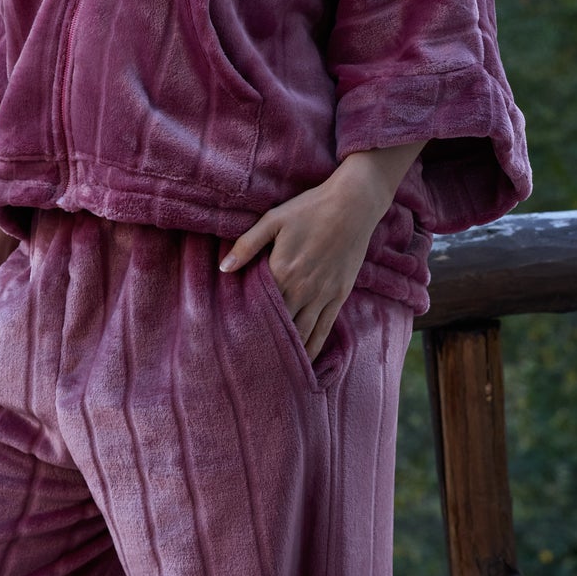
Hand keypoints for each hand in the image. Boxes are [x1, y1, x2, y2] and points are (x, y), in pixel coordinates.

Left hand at [219, 142, 423, 361]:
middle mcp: (302, 289)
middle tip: (248, 364)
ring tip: (272, 370)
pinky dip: (313, 347)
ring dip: (288, 352)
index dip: (246, 325)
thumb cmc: (309, 209)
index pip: (260, 308)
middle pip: (280, 326)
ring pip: (302, 333)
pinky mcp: (339, 296)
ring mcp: (323, 295)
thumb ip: (247, 245)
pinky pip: (324, 329)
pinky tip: (304, 360)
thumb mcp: (273, 220)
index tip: (232, 341)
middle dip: (264, 343)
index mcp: (282, 271)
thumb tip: (223, 268)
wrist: (353, 206)